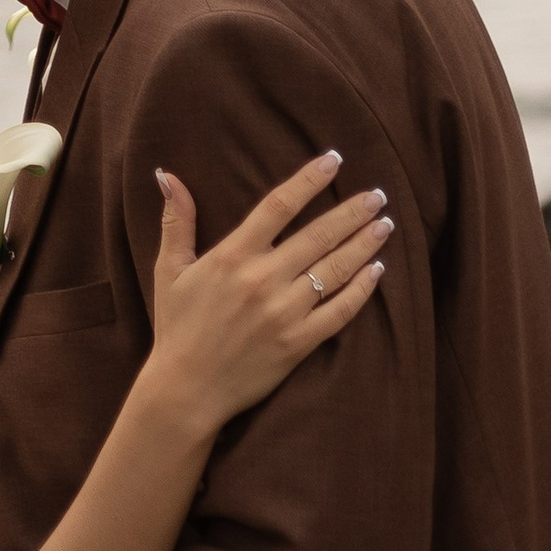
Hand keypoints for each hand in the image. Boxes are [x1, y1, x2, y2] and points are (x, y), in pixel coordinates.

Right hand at [146, 149, 389, 437]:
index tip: (335, 160)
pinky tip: (377, 271)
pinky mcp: (299, 343)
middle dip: (352, 211)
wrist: (186, 389)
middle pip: (318, 234)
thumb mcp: (168, 270)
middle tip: (377, 194)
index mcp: (232, 256)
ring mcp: (284, 313)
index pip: (279, 205)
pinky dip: (362, 289)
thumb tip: (166, 174)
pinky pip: (340, 311)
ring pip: (334, 269)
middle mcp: (262, 279)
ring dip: (364, 244)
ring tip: (384, 225)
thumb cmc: (176, 327)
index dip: (310, 180)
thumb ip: (175, 221)